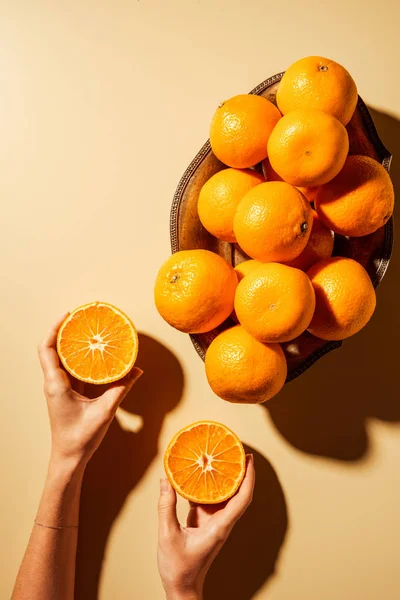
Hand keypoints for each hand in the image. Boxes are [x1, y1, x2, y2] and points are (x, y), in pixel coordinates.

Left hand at [38, 312, 142, 468]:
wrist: (69, 458)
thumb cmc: (80, 438)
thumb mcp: (105, 411)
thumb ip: (121, 389)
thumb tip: (136, 371)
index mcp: (56, 385)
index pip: (46, 349)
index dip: (54, 329)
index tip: (68, 315)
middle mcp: (54, 383)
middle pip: (52, 349)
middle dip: (64, 331)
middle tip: (81, 318)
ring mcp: (59, 387)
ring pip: (60, 358)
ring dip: (71, 344)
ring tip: (87, 331)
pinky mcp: (66, 392)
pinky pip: (70, 369)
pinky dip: (79, 358)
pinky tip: (92, 353)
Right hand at [157, 454, 254, 599]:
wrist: (182, 589)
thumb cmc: (179, 568)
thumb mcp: (168, 535)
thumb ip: (166, 507)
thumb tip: (165, 480)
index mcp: (220, 527)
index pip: (242, 499)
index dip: (249, 478)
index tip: (249, 459)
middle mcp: (221, 523)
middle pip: (238, 494)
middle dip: (241, 472)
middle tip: (237, 451)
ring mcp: (214, 523)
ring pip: (224, 497)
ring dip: (224, 478)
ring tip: (219, 458)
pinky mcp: (204, 524)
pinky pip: (209, 501)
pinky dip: (207, 488)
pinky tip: (199, 476)